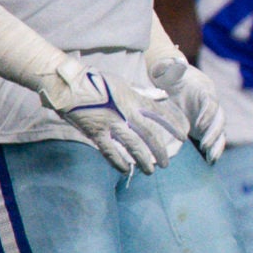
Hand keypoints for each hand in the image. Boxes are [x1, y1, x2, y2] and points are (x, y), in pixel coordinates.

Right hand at [39, 58, 184, 175]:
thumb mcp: (122, 84)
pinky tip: (125, 170)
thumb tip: (158, 98)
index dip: (174, 124)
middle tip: (167, 163)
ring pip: (133, 146)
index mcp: (133, 98)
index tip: (184, 134)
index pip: (160, 112)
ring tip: (151, 171)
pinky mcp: (95, 132)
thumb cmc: (94, 81)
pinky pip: (110, 151)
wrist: (68, 84)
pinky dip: (118, 162)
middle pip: (149, 134)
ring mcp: (111, 123)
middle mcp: (126, 112)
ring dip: (143, 160)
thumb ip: (140, 94)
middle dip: (160, 150)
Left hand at [145, 48, 227, 161]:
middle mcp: (211, 104)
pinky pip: (213, 139)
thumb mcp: (168, 70)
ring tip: (212, 158)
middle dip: (214, 133)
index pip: (211, 102)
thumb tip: (175, 63)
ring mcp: (209, 117)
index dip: (208, 113)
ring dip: (217, 145)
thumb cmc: (169, 75)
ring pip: (219, 132)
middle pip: (219, 119)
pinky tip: (210, 161)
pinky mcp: (205, 127)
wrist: (170, 82)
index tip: (200, 124)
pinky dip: (213, 150)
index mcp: (205, 90)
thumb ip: (172, 68)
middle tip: (205, 146)